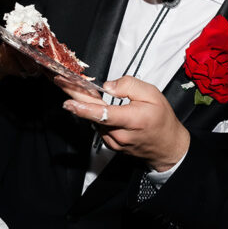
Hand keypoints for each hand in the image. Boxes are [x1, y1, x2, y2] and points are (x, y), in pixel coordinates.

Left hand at [59, 74, 189, 171]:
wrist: (167, 147)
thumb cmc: (161, 120)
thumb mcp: (153, 94)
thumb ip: (130, 86)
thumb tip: (108, 86)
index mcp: (132, 120)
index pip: (104, 114)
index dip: (84, 107)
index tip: (68, 101)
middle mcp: (119, 134)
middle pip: (92, 114)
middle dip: (74, 96)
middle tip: (60, 81)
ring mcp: (113, 141)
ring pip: (94, 120)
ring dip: (85, 104)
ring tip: (78, 88)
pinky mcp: (110, 144)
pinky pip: (98, 126)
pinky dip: (94, 114)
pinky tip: (96, 104)